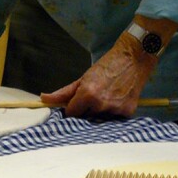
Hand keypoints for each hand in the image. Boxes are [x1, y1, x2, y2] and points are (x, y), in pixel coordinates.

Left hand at [40, 34, 156, 118]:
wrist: (133, 57)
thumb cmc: (107, 66)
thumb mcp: (83, 78)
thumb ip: (63, 92)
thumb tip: (43, 99)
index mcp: (87, 95)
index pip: (71, 114)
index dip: (72, 109)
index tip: (77, 103)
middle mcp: (100, 104)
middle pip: (85, 117)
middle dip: (87, 110)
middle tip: (96, 96)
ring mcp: (115, 109)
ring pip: (100, 119)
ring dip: (101, 111)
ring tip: (108, 96)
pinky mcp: (127, 111)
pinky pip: (115, 119)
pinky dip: (114, 111)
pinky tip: (117, 99)